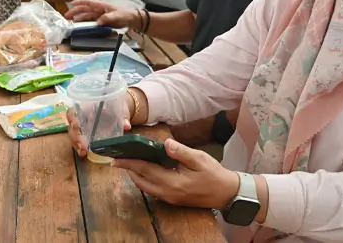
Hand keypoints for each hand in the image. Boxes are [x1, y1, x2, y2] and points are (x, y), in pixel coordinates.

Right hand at [65, 0, 140, 29]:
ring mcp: (100, 15)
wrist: (132, 20)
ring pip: (87, 16)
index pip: (88, 2)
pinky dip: (86, 23)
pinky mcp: (102, 21)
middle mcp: (99, 10)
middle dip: (75, 12)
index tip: (71, 3)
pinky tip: (81, 26)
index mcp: (102, 5)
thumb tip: (97, 22)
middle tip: (67, 16)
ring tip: (72, 22)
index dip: (79, 2)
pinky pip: (92, 22)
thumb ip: (107, 18)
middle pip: (85, 10)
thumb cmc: (126, 15)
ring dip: (79, 18)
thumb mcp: (117, 16)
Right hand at [67, 107, 131, 158]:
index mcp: (86, 107)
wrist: (118, 110)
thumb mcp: (120, 109)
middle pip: (71, 126)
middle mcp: (81, 117)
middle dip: (75, 136)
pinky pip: (78, 141)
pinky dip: (80, 148)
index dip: (72, 119)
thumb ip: (122, 116)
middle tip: (83, 145)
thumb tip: (126, 125)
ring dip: (76, 144)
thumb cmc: (116, 106)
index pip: (73, 111)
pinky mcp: (85, 135)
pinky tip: (83, 154)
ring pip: (73, 135)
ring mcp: (82, 127)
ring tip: (83, 152)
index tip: (76, 125)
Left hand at [112, 138, 239, 208]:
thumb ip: (181, 152)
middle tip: (118, 158)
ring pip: (145, 187)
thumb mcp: (199, 159)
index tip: (116, 158)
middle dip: (129, 170)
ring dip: (136, 175)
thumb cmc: (214, 174)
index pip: (145, 171)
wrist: (227, 193)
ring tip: (129, 162)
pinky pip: (152, 190)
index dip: (130, 163)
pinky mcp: (172, 199)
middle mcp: (168, 193)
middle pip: (141, 181)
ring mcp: (169, 198)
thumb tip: (165, 143)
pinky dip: (145, 179)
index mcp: (173, 183)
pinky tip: (145, 169)